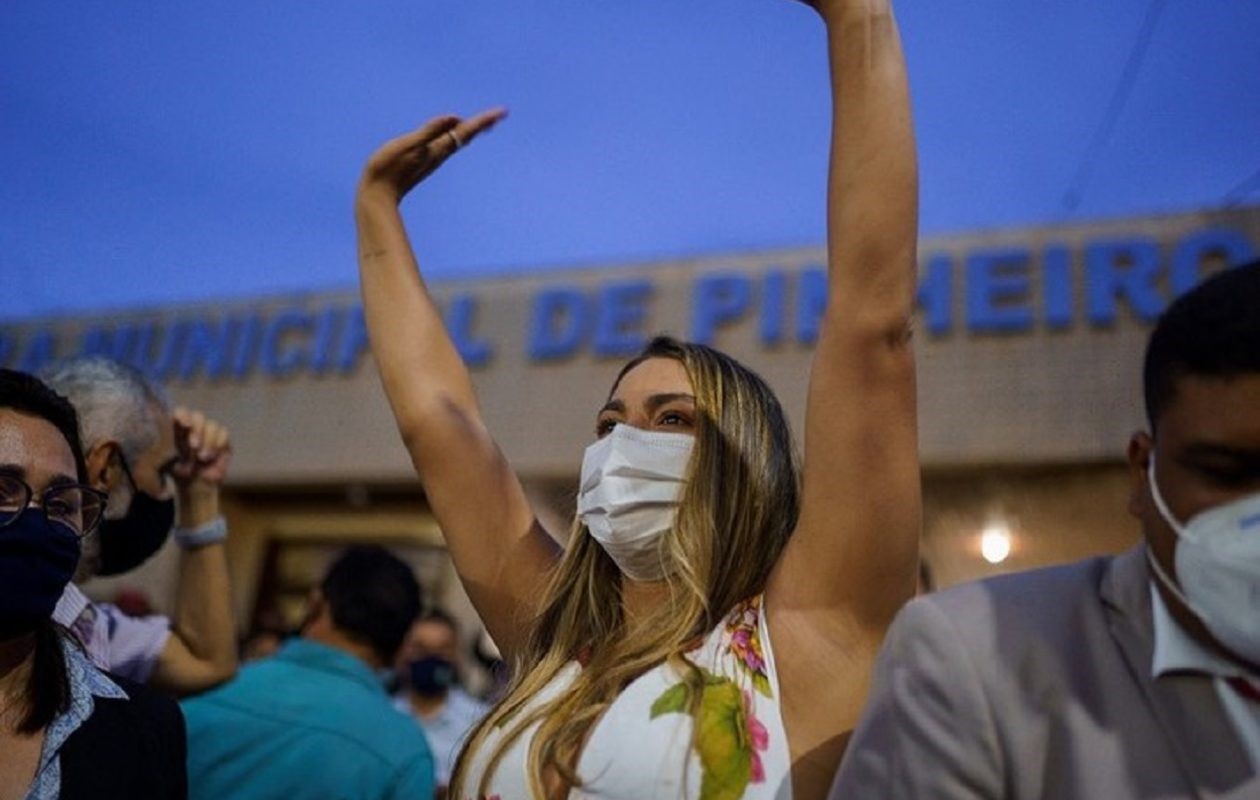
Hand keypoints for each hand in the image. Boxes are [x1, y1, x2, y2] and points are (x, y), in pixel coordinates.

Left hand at [170, 408, 231, 490]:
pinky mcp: (223, 440)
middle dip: (197, 430)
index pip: (181, 413)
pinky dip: (218, 443)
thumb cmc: (179, 471)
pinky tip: (212, 456)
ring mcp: (210, 432)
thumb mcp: (168, 464)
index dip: (183, 415)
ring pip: (212, 425)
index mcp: (178, 428)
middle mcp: (195, 427)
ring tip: (202, 458)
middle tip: (194, 446)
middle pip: (198, 416)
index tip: (185, 424)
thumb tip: (172, 451)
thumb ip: (168, 456)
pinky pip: (223, 433)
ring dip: (208, 441)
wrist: (196, 484)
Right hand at [358, 108, 507, 204]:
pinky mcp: (422, 161)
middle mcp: (439, 154)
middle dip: (483, 125)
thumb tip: (455, 118)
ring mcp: (431, 159)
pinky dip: (455, 136)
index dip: (484, 120)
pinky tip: (453, 135)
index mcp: (439, 148)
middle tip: (500, 115)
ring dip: (471, 131)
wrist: (377, 196)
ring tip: (484, 124)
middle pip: (466, 136)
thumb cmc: (388, 169)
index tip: (503, 112)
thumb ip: (430, 131)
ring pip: (457, 141)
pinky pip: (445, 145)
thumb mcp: (409, 145)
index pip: (466, 130)